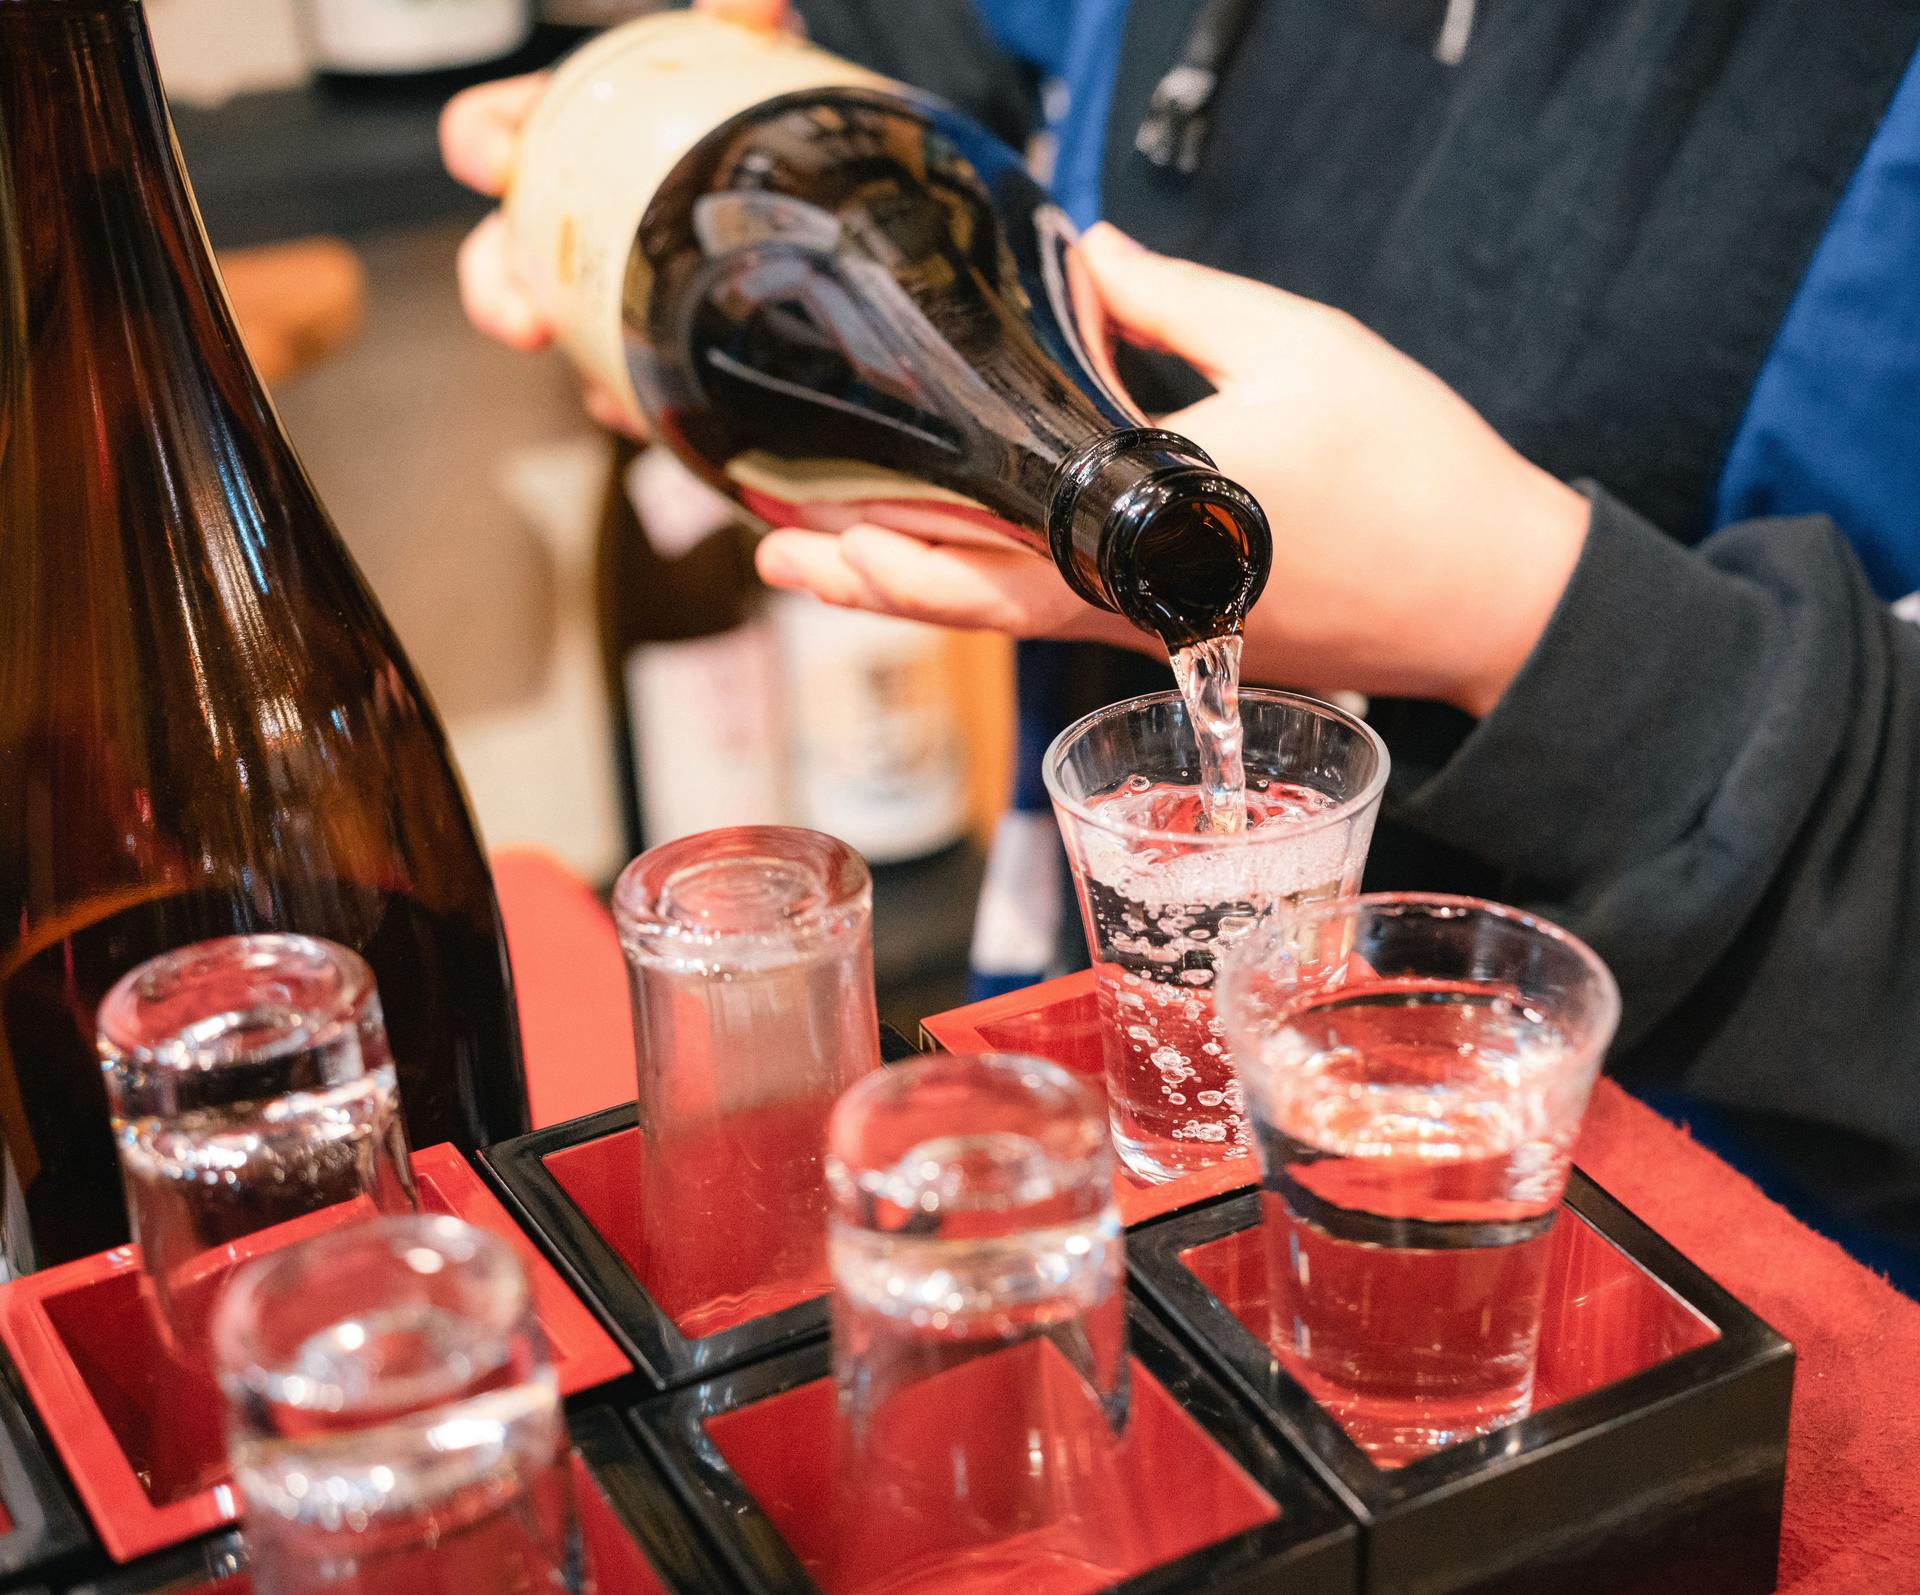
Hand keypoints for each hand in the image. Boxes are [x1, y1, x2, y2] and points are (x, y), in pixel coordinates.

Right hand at [438, 0, 791, 430]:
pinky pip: (623, 382)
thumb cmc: (737, 119)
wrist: (797, 196)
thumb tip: (755, 1)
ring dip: (573, 365)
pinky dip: (638, 400)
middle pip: (498, 255)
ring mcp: (599, 288)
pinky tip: (655, 412)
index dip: (482, 145)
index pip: (491, 133)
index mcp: (569, 140)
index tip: (496, 166)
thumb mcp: (737, 66)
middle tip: (521, 322)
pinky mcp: (639, 346)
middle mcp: (568, 219)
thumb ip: (738, 27)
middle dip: (495, 291)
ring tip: (597, 394)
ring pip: (558, 332)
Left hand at [758, 225, 1590, 717]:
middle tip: (771, 550)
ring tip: (827, 563)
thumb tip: (1089, 247)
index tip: (791, 504)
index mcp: (1134, 527)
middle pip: (957, 599)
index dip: (872, 528)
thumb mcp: (1295, 350)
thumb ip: (1174, 300)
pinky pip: (1054, 610)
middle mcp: (1121, 596)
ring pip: (996, 615)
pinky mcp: (1177, 633)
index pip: (970, 544)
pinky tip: (959, 556)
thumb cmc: (1410, 478)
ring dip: (907, 585)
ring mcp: (1145, 627)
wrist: (1491, 596)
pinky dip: (983, 586)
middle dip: (856, 571)